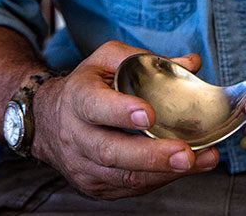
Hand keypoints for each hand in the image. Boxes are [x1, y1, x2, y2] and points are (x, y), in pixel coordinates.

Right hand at [31, 41, 218, 199]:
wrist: (48, 121)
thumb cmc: (86, 86)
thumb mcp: (107, 59)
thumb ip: (146, 59)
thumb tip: (191, 63)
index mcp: (79, 97)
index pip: (96, 106)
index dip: (121, 112)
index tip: (148, 114)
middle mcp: (77, 135)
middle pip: (112, 151)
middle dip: (152, 155)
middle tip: (185, 154)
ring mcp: (84, 165)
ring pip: (123, 176)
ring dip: (164, 172)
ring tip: (197, 161)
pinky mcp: (95, 186)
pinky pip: (129, 187)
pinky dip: (158, 180)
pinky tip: (181, 170)